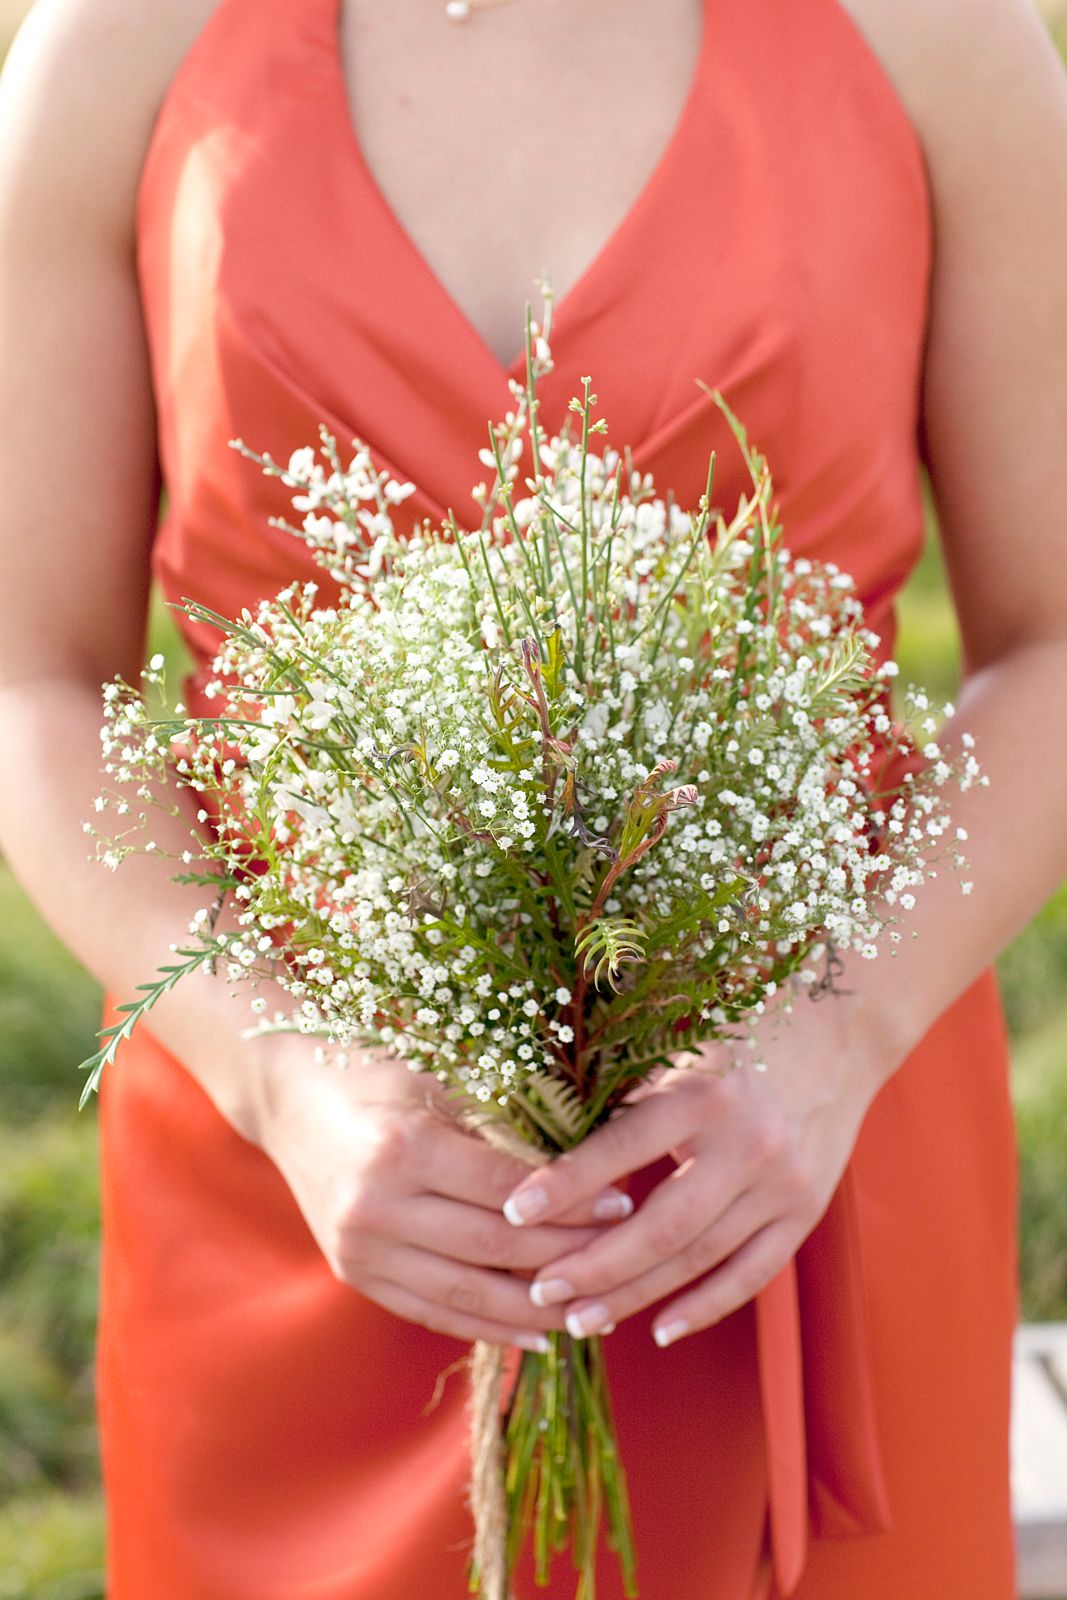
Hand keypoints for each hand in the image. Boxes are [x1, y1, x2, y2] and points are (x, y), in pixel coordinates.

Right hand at [252, 1038, 632, 1349]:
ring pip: (466, 1292)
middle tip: (621, 1253)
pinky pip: (431, 1311)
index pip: (507, 1191)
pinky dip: (486, 1326)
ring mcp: (361, 1248)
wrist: (288, 1099)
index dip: (569, 1203)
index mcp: (404, 1148)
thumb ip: (503, 1123)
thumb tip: (589, 1156)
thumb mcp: (439, 1081)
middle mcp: (377, 1206)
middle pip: (494, 1248)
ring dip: (534, 1306)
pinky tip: (535, 1334)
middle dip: (566, 1255)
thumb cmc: (377, 1073)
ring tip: (591, 1307)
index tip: (621, 1204)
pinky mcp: (354, 1273)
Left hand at [504, 983, 897, 1346]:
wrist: (838, 1036)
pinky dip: (704, 1307)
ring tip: (578, 1320)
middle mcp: (747, 1144)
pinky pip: (750, 1275)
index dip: (564, 1183)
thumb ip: (624, 1097)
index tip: (512, 1212)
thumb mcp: (679, 1050)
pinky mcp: (805, 1213)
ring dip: (635, 1296)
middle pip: (660, 1226)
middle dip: (594, 1265)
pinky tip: (659, 1330)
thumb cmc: (735, 1035)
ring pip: (698, 1259)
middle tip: (538, 1289)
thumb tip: (540, 1144)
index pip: (621, 1148)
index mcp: (702, 1093)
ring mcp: (782, 1185)